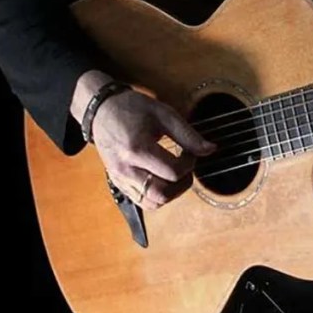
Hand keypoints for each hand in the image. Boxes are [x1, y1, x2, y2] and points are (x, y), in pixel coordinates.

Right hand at [90, 88, 216, 210]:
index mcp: (137, 149)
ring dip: (171, 193)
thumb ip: (188, 134)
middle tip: (185, 167)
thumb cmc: (133, 109)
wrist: (102, 111)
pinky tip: (163, 178)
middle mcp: (125, 169)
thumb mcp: (164, 114)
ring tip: (176, 174)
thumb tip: (210, 150)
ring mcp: (120, 179)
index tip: (190, 151)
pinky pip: (141, 201)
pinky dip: (157, 195)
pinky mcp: (118, 183)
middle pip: (161, 194)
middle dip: (182, 184)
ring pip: (151, 203)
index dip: (189, 164)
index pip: (172, 172)